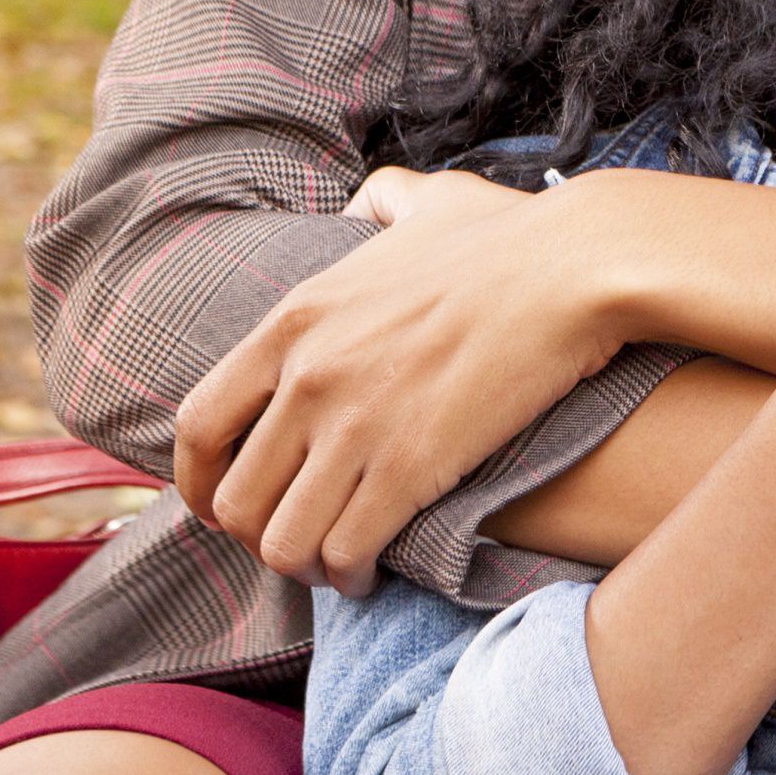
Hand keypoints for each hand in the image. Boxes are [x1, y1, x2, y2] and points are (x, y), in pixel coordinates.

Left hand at [174, 168, 626, 595]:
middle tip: (295, 542)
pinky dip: (352, 574)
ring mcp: (355, 425)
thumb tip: (364, 206)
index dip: (198, 482)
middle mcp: (308, 377)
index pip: (200, 424)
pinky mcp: (411, 465)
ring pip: (283, 541)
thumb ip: (380, 202)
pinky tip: (373, 571)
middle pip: (236, 499)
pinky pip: (346, 550)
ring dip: (303, 566)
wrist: (577, 267)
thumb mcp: (426, 200)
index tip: (221, 505)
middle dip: (257, 535)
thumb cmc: (513, 234)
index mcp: (295, 321)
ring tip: (334, 565)